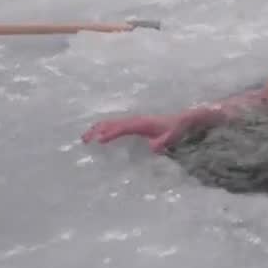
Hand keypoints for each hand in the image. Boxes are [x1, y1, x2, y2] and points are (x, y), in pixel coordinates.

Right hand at [82, 107, 212, 152]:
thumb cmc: (176, 129)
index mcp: (142, 124)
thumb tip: (153, 147)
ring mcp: (134, 121)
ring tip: (85, 138)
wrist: (183, 121)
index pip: (123, 128)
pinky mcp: (135, 125)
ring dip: (98, 128)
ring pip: (112, 122)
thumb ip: (163, 142)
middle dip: (97, 130)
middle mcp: (136, 120)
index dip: (111, 133)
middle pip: (112, 122)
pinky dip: (105, 128)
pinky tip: (98, 136)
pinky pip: (116, 125)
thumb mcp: (172, 137)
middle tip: (84, 140)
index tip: (99, 140)